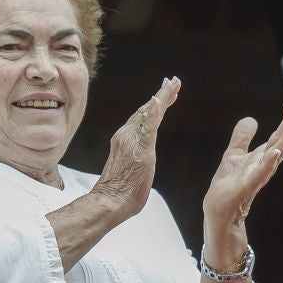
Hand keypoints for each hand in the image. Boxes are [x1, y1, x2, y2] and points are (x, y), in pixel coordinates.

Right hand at [90, 77, 180, 221]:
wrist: (110, 201)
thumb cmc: (120, 191)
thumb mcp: (131, 168)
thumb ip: (135, 157)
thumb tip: (139, 157)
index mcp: (124, 140)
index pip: (142, 118)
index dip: (154, 104)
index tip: (165, 93)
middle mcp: (125, 136)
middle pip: (146, 111)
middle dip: (161, 95)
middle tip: (173, 81)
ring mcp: (132, 141)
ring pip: (149, 114)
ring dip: (161, 97)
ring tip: (173, 84)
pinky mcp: (140, 149)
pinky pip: (149, 127)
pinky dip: (154, 112)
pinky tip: (159, 99)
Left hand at [202, 102, 282, 247]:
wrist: (219, 210)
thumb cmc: (229, 184)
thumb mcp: (234, 155)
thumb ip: (242, 138)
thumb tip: (251, 118)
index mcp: (261, 157)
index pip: (277, 136)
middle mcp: (264, 166)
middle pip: (281, 142)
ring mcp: (257, 176)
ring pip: (275, 156)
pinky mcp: (247, 187)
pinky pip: (260, 174)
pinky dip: (268, 163)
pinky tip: (275, 152)